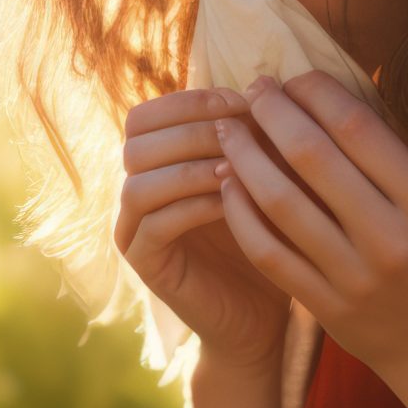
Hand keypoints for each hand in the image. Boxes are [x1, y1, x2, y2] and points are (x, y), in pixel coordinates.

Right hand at [114, 86, 291, 373]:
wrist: (260, 317)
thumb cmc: (268, 241)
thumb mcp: (264, 181)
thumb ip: (255, 141)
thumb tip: (274, 90)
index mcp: (157, 164)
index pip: (147, 114)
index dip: (192, 100)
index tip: (246, 101)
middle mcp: (135, 191)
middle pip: (135, 139)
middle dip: (193, 128)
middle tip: (242, 132)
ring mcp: (133, 229)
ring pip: (138, 181)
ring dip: (191, 167)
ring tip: (239, 167)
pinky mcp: (144, 264)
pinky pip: (155, 224)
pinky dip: (193, 206)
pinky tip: (233, 202)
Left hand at [212, 68, 407, 399]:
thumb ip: (391, 155)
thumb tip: (329, 93)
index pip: (357, 126)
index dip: (315, 92)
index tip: (293, 78)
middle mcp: (392, 237)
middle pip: (312, 156)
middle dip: (272, 112)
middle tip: (252, 90)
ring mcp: (354, 275)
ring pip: (280, 201)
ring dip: (244, 156)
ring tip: (227, 129)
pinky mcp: (323, 305)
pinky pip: (267, 250)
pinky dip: (240, 212)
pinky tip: (227, 183)